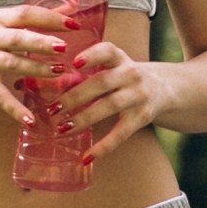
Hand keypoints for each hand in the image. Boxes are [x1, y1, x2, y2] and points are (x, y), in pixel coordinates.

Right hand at [0, 5, 73, 123]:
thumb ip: (28, 20)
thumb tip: (67, 8)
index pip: (25, 13)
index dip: (49, 17)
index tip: (73, 23)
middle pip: (18, 38)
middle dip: (41, 42)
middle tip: (64, 48)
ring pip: (11, 64)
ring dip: (35, 69)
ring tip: (57, 72)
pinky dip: (14, 109)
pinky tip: (30, 119)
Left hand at [52, 38, 162, 153]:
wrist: (165, 88)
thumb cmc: (124, 77)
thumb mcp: (112, 67)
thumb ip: (85, 73)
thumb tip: (41, 85)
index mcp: (120, 58)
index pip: (107, 51)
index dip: (92, 56)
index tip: (74, 63)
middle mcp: (132, 74)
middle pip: (102, 83)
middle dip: (75, 96)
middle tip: (52, 109)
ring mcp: (139, 96)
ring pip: (110, 106)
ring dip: (84, 118)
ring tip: (63, 128)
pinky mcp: (142, 117)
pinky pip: (121, 133)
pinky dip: (104, 146)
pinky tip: (87, 156)